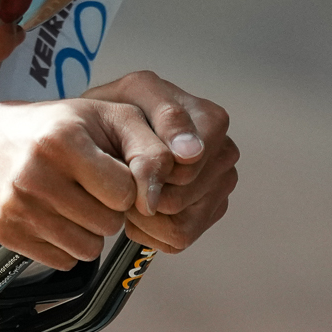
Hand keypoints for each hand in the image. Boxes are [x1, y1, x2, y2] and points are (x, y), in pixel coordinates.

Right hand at [0, 98, 183, 269]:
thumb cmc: (60, 128)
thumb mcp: (111, 118)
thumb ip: (150, 150)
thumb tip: (154, 200)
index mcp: (62, 140)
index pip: (125, 193)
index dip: (125, 186)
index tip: (110, 172)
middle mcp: (33, 175)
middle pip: (108, 225)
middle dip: (108, 210)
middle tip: (88, 187)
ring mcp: (15, 206)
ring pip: (88, 250)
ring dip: (89, 231)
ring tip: (72, 201)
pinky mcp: (4, 231)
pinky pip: (62, 261)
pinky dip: (65, 244)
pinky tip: (53, 215)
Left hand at [79, 70, 237, 253]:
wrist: (108, 126)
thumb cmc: (120, 107)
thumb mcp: (133, 94)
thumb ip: (167, 116)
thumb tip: (190, 153)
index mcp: (212, 121)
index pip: (184, 166)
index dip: (149, 172)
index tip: (127, 163)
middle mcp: (223, 153)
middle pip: (178, 198)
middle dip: (141, 192)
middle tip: (121, 176)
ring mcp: (221, 184)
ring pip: (180, 223)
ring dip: (143, 214)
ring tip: (127, 189)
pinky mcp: (212, 211)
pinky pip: (179, 237)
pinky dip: (150, 229)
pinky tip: (138, 206)